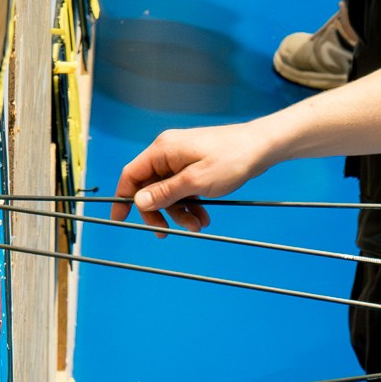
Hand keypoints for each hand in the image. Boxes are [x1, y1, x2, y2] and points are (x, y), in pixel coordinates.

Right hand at [112, 117, 278, 227]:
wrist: (261, 148)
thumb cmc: (230, 159)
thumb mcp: (195, 181)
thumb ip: (164, 192)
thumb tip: (138, 201)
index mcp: (162, 151)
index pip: (131, 175)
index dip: (123, 198)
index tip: (119, 219)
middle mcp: (168, 153)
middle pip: (150, 188)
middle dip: (159, 212)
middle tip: (166, 233)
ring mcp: (182, 160)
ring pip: (169, 193)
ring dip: (180, 213)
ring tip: (197, 226)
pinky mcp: (195, 167)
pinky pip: (184, 190)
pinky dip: (191, 206)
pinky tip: (204, 219)